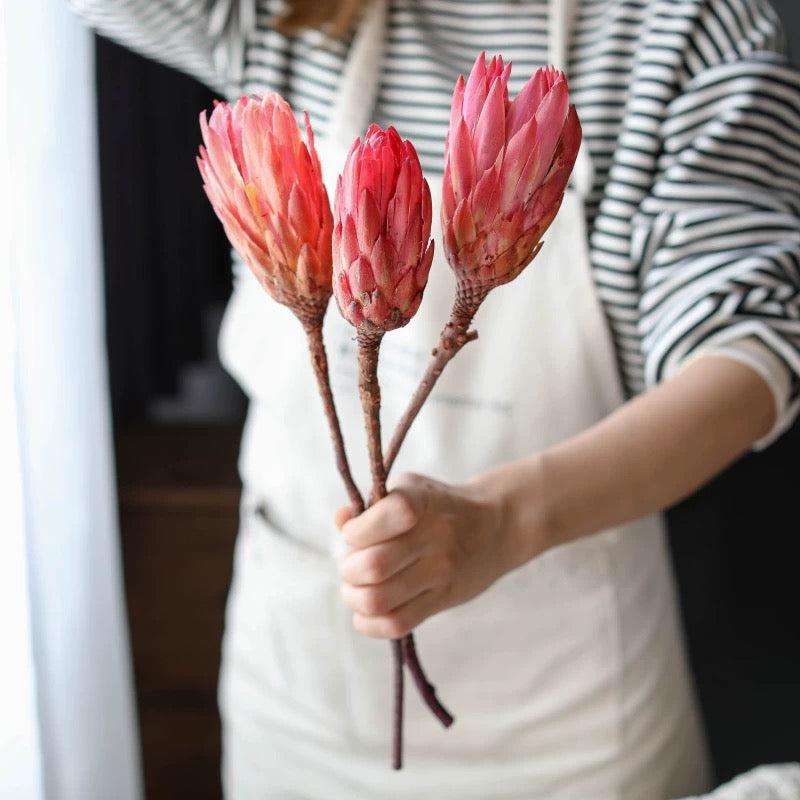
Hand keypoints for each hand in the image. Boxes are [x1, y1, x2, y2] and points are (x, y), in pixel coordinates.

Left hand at [335, 471, 510, 638]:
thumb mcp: (409, 489)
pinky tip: (367, 611)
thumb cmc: (438, 505)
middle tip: (351, 566)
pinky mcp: (443, 599)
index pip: (382, 519)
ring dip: (354, 597)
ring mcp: (441, 571)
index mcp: (420, 501)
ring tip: (356, 588)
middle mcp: (434, 536)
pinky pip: (396, 623)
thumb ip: (371, 506)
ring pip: (378, 600)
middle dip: (347, 570)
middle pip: (373, 567)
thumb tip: (341, 521)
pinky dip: (369, 623)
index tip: (353, 532)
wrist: (495, 526)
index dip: (355, 531)